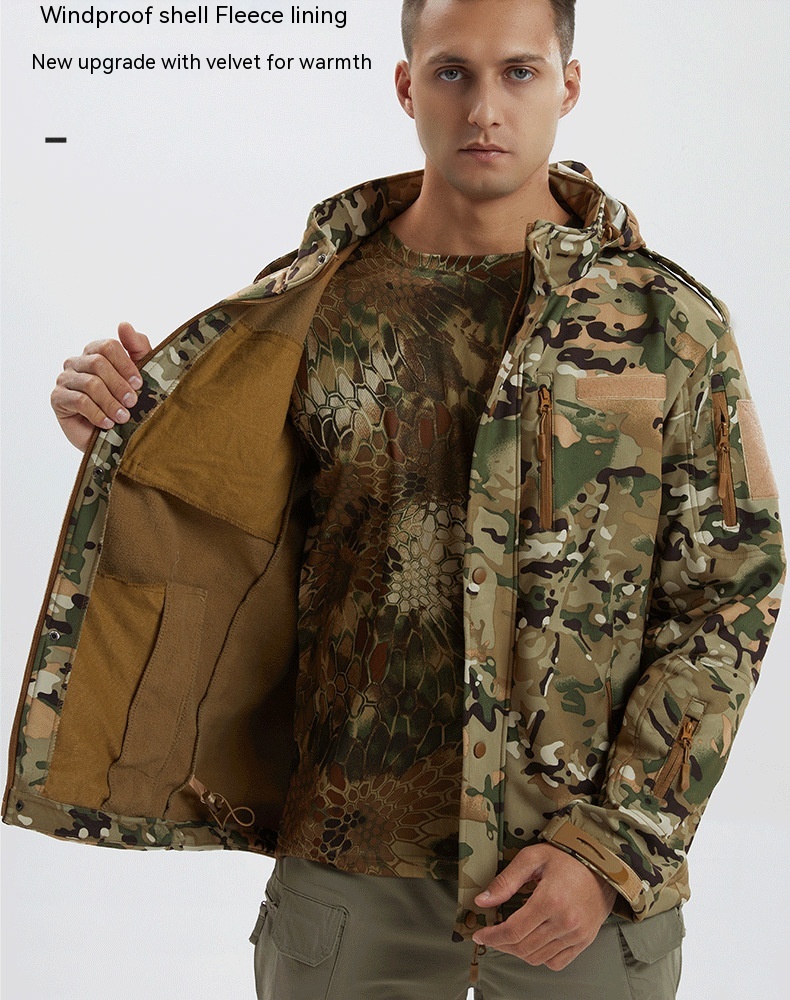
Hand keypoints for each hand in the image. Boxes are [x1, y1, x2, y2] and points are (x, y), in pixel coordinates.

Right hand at [52, 321, 151, 451]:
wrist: (116, 438)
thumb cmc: (129, 405)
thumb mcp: (141, 375)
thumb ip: (137, 348)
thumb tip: (124, 324)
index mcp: (95, 353)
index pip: (108, 346)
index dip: (126, 364)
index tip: (140, 383)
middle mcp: (77, 362)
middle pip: (98, 362)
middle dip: (119, 385)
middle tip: (133, 402)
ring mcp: (65, 379)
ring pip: (90, 383)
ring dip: (111, 402)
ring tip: (123, 417)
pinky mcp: (58, 398)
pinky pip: (79, 401)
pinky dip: (97, 413)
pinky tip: (108, 424)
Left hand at [472, 843, 617, 970]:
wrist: (603, 866)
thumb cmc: (569, 858)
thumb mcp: (533, 858)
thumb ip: (506, 880)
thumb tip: (483, 900)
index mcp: (550, 900)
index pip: (513, 930)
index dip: (492, 936)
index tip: (480, 935)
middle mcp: (565, 921)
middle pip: (523, 947)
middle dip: (501, 944)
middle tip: (491, 936)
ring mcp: (576, 934)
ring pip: (537, 957)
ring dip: (517, 951)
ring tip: (509, 938)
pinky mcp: (584, 941)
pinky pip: (556, 962)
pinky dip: (540, 958)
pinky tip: (532, 943)